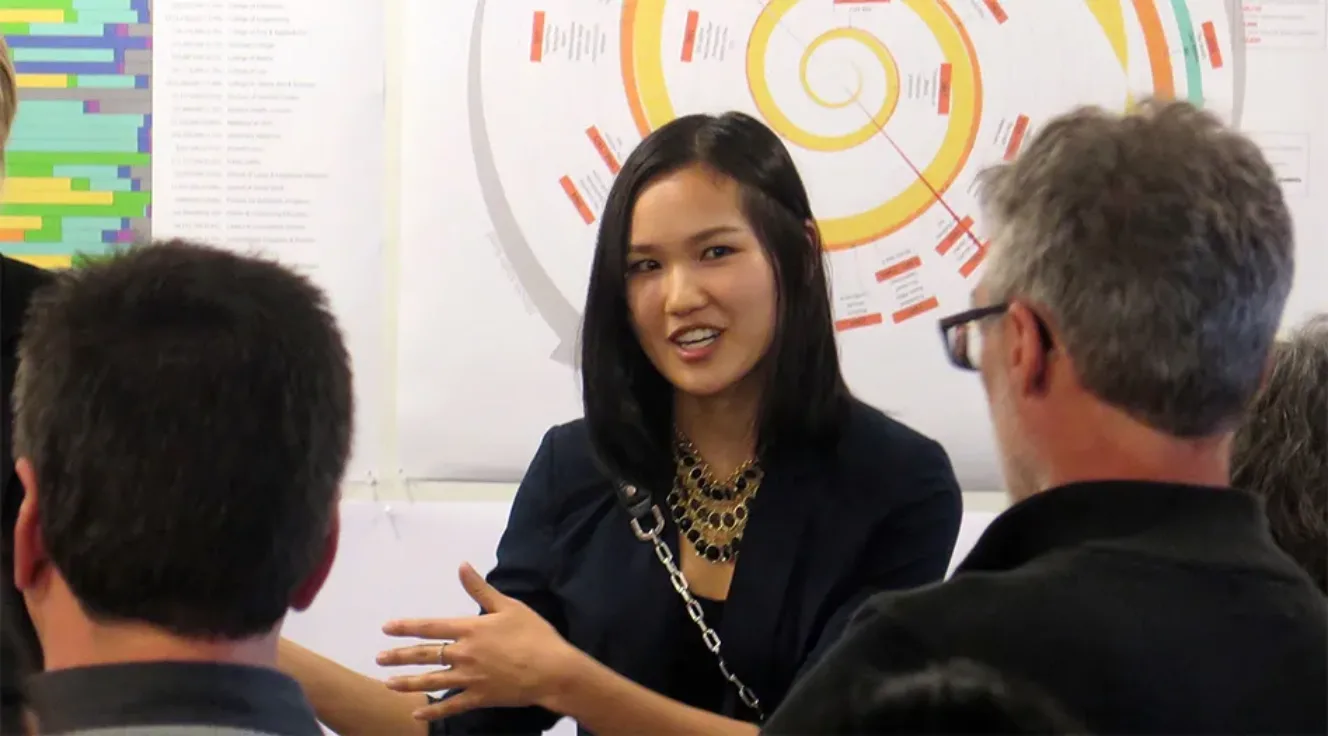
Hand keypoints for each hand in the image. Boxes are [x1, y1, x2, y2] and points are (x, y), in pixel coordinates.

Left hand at [377, 562, 580, 720]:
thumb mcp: (509, 606)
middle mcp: (463, 654)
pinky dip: (433, 709)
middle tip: (379, 658)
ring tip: (388, 683)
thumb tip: (462, 566)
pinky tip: (417, 712)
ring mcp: (469, 679)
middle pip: (425, 655)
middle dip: (399, 656)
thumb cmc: (534, 635)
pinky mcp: (479, 698)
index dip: (406, 627)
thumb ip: (481, 589)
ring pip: (431, 681)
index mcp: (470, 630)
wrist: (552, 670)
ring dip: (408, 682)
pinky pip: (451, 706)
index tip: (386, 628)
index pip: (430, 627)